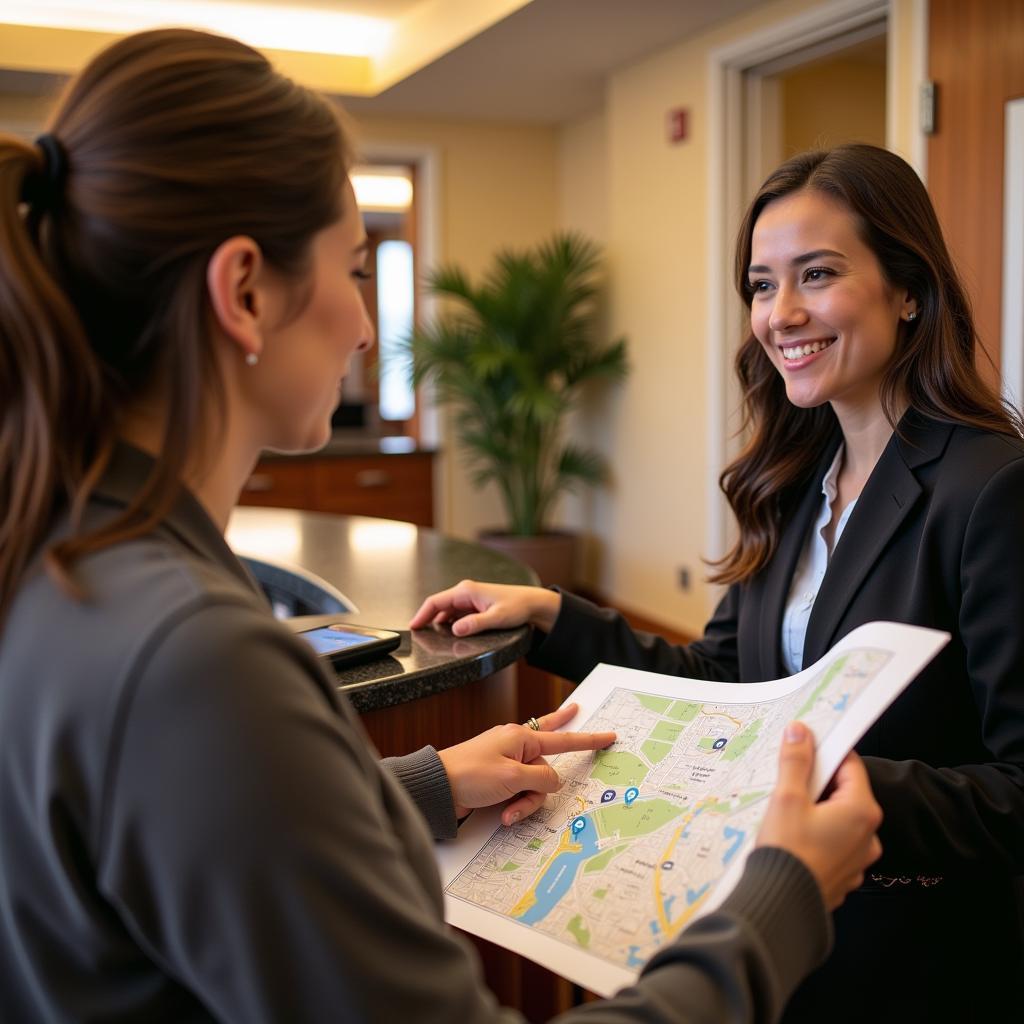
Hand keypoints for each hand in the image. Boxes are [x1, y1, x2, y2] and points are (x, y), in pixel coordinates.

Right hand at [409, 580, 560, 635]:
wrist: (532, 603)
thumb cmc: (517, 607)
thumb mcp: (497, 618)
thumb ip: (476, 624)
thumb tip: (455, 629)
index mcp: (466, 591)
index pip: (435, 601)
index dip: (421, 614)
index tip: (413, 627)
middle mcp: (465, 592)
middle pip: (438, 605)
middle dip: (426, 619)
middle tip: (418, 635)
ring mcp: (469, 598)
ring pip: (446, 610)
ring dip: (437, 621)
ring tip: (429, 636)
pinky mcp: (474, 605)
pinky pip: (455, 613)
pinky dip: (448, 622)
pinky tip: (448, 633)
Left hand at [437, 703, 615, 825]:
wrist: (437, 788)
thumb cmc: (471, 774)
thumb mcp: (513, 777)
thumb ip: (541, 779)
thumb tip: (554, 781)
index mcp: (521, 737)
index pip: (563, 738)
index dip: (588, 739)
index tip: (609, 735)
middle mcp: (516, 747)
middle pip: (546, 771)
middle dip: (539, 790)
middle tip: (522, 797)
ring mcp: (507, 764)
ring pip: (534, 787)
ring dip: (524, 803)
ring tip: (507, 812)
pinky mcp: (499, 781)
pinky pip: (519, 793)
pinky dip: (515, 805)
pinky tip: (503, 814)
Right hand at [756, 721, 882, 909]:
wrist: (783, 906)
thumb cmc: (788, 851)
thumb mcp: (788, 798)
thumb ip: (796, 761)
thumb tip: (800, 732)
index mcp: (861, 810)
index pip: (850, 764)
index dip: (825, 752)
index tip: (804, 747)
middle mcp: (869, 835)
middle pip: (844, 791)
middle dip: (817, 783)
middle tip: (789, 784)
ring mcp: (859, 858)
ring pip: (839, 818)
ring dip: (817, 810)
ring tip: (787, 814)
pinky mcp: (845, 874)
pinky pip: (834, 842)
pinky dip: (817, 834)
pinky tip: (794, 838)